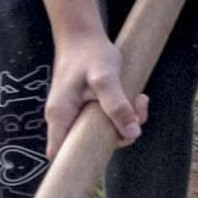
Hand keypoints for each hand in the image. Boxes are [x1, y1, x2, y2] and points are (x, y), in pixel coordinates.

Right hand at [46, 33, 147, 157]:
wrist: (83, 34)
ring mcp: (76, 113)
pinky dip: (124, 113)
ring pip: (102, 132)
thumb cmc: (90, 54)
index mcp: (61, 116)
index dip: (77, 163)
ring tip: (138, 99)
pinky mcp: (88, 107)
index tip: (105, 155)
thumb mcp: (105, 78)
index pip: (59, 155)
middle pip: (89, 145)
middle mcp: (64, 118)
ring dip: (125, 122)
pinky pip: (107, 120)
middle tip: (135, 117)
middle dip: (117, 137)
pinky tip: (135, 96)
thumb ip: (117, 106)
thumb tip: (133, 134)